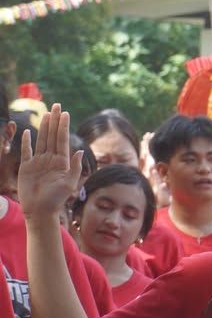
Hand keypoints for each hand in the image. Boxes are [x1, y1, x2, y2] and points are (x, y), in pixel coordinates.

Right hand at [16, 104, 82, 223]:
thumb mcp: (69, 184)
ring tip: (47, 114)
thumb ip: (75, 168)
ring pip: (41, 140)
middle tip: (56, 106)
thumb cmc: (56, 200)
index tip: (65, 113)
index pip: (62, 140)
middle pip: (52, 136)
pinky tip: (28, 131)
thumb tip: (80, 152)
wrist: (40, 211)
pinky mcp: (26, 167)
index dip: (63, 126)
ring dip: (44, 127)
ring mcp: (38, 162)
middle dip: (55, 121)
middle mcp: (51, 160)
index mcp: (62, 162)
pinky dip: (27, 142)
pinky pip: (26, 152)